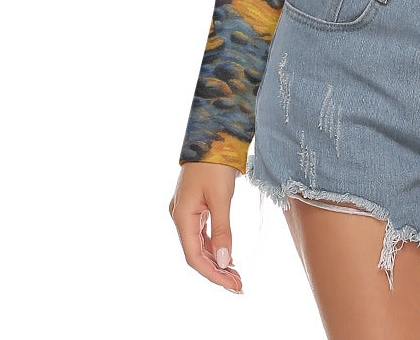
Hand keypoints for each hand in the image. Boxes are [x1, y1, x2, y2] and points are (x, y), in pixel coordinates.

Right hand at [170, 162, 244, 293]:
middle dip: (216, 271)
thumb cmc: (216, 163)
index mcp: (182, 216)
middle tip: (239, 285)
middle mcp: (180, 216)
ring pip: (199, 244)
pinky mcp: (194, 206)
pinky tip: (226, 255)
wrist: (213, 134)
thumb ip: (222, 230)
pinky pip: (202, 233)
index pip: (194, 256)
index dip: (213, 274)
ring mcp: (186, 211)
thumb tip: (223, 261)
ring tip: (236, 275)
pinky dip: (214, 245)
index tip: (233, 285)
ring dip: (216, 260)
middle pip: (196, 253)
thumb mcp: (221, 197)